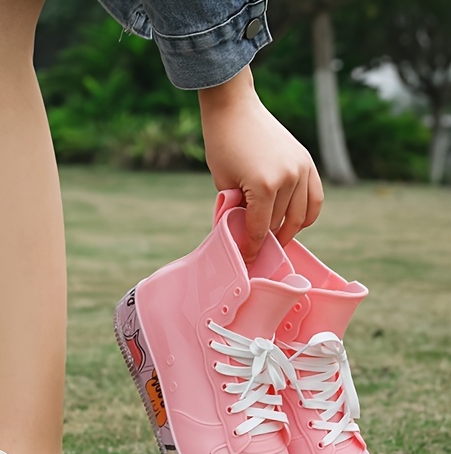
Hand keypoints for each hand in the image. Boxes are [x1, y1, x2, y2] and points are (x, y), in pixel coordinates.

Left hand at [199, 67, 322, 261]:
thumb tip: (246, 232)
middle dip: (268, 240)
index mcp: (263, 186)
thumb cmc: (223, 145)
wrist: (235, 109)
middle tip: (258, 252)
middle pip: (280, 224)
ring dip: (287, 230)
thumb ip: (237, 209)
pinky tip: (294, 223)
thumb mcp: (224, 184)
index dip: (253, 248)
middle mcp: (288, 178)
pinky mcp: (307, 162)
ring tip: (275, 240)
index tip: (247, 260)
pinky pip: (315, 198)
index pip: (261, 229)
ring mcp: (301, 169)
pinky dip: (307, 214)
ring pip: (300, 215)